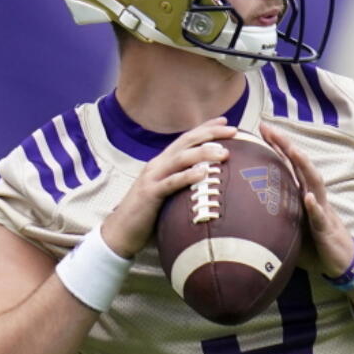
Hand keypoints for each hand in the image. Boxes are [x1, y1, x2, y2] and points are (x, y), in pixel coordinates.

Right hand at [101, 118, 237, 257]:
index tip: (226, 121)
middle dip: (210, 133)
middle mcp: (157, 165)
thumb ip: (183, 185)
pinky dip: (188, 176)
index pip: (186, 139)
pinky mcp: (150, 194)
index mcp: (162, 163)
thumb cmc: (148, 215)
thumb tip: (210, 184)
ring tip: (224, 152)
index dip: (205, 128)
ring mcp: (152, 178)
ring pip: (180, 158)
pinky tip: (204, 172)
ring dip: (204, 153)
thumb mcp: (167, 194)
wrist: (120, 232)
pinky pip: (171, 182)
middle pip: (186, 142)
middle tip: (234, 130)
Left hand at [259, 122, 353, 277]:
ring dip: (305, 166)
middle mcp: (312, 197)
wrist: (342, 262)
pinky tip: (308, 197)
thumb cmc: (314, 243)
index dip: (276, 146)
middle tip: (269, 128)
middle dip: (286, 145)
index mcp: (302, 194)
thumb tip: (239, 215)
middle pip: (300, 166)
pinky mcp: (326, 230)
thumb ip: (271, 217)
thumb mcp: (289, 228)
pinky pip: (320, 217)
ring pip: (314, 184)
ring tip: (294, 150)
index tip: (261, 128)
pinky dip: (315, 206)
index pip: (288, 165)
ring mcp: (321, 211)